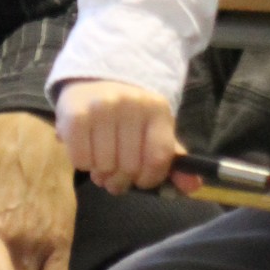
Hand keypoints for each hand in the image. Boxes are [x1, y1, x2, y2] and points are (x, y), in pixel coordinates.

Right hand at [56, 79, 180, 192]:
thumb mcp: (155, 132)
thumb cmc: (129, 116)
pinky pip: (81, 160)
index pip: (158, 159)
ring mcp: (102, 108)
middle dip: (122, 179)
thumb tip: (193, 187)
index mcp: (157, 110)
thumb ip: (173, 161)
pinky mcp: (76, 114)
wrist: (95, 82)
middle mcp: (131, 105)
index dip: (149, 179)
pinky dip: (83, 164)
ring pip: (104, 166)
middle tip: (116, 173)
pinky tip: (87, 151)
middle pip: (130, 167)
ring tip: (101, 161)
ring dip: (101, 173)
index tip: (140, 180)